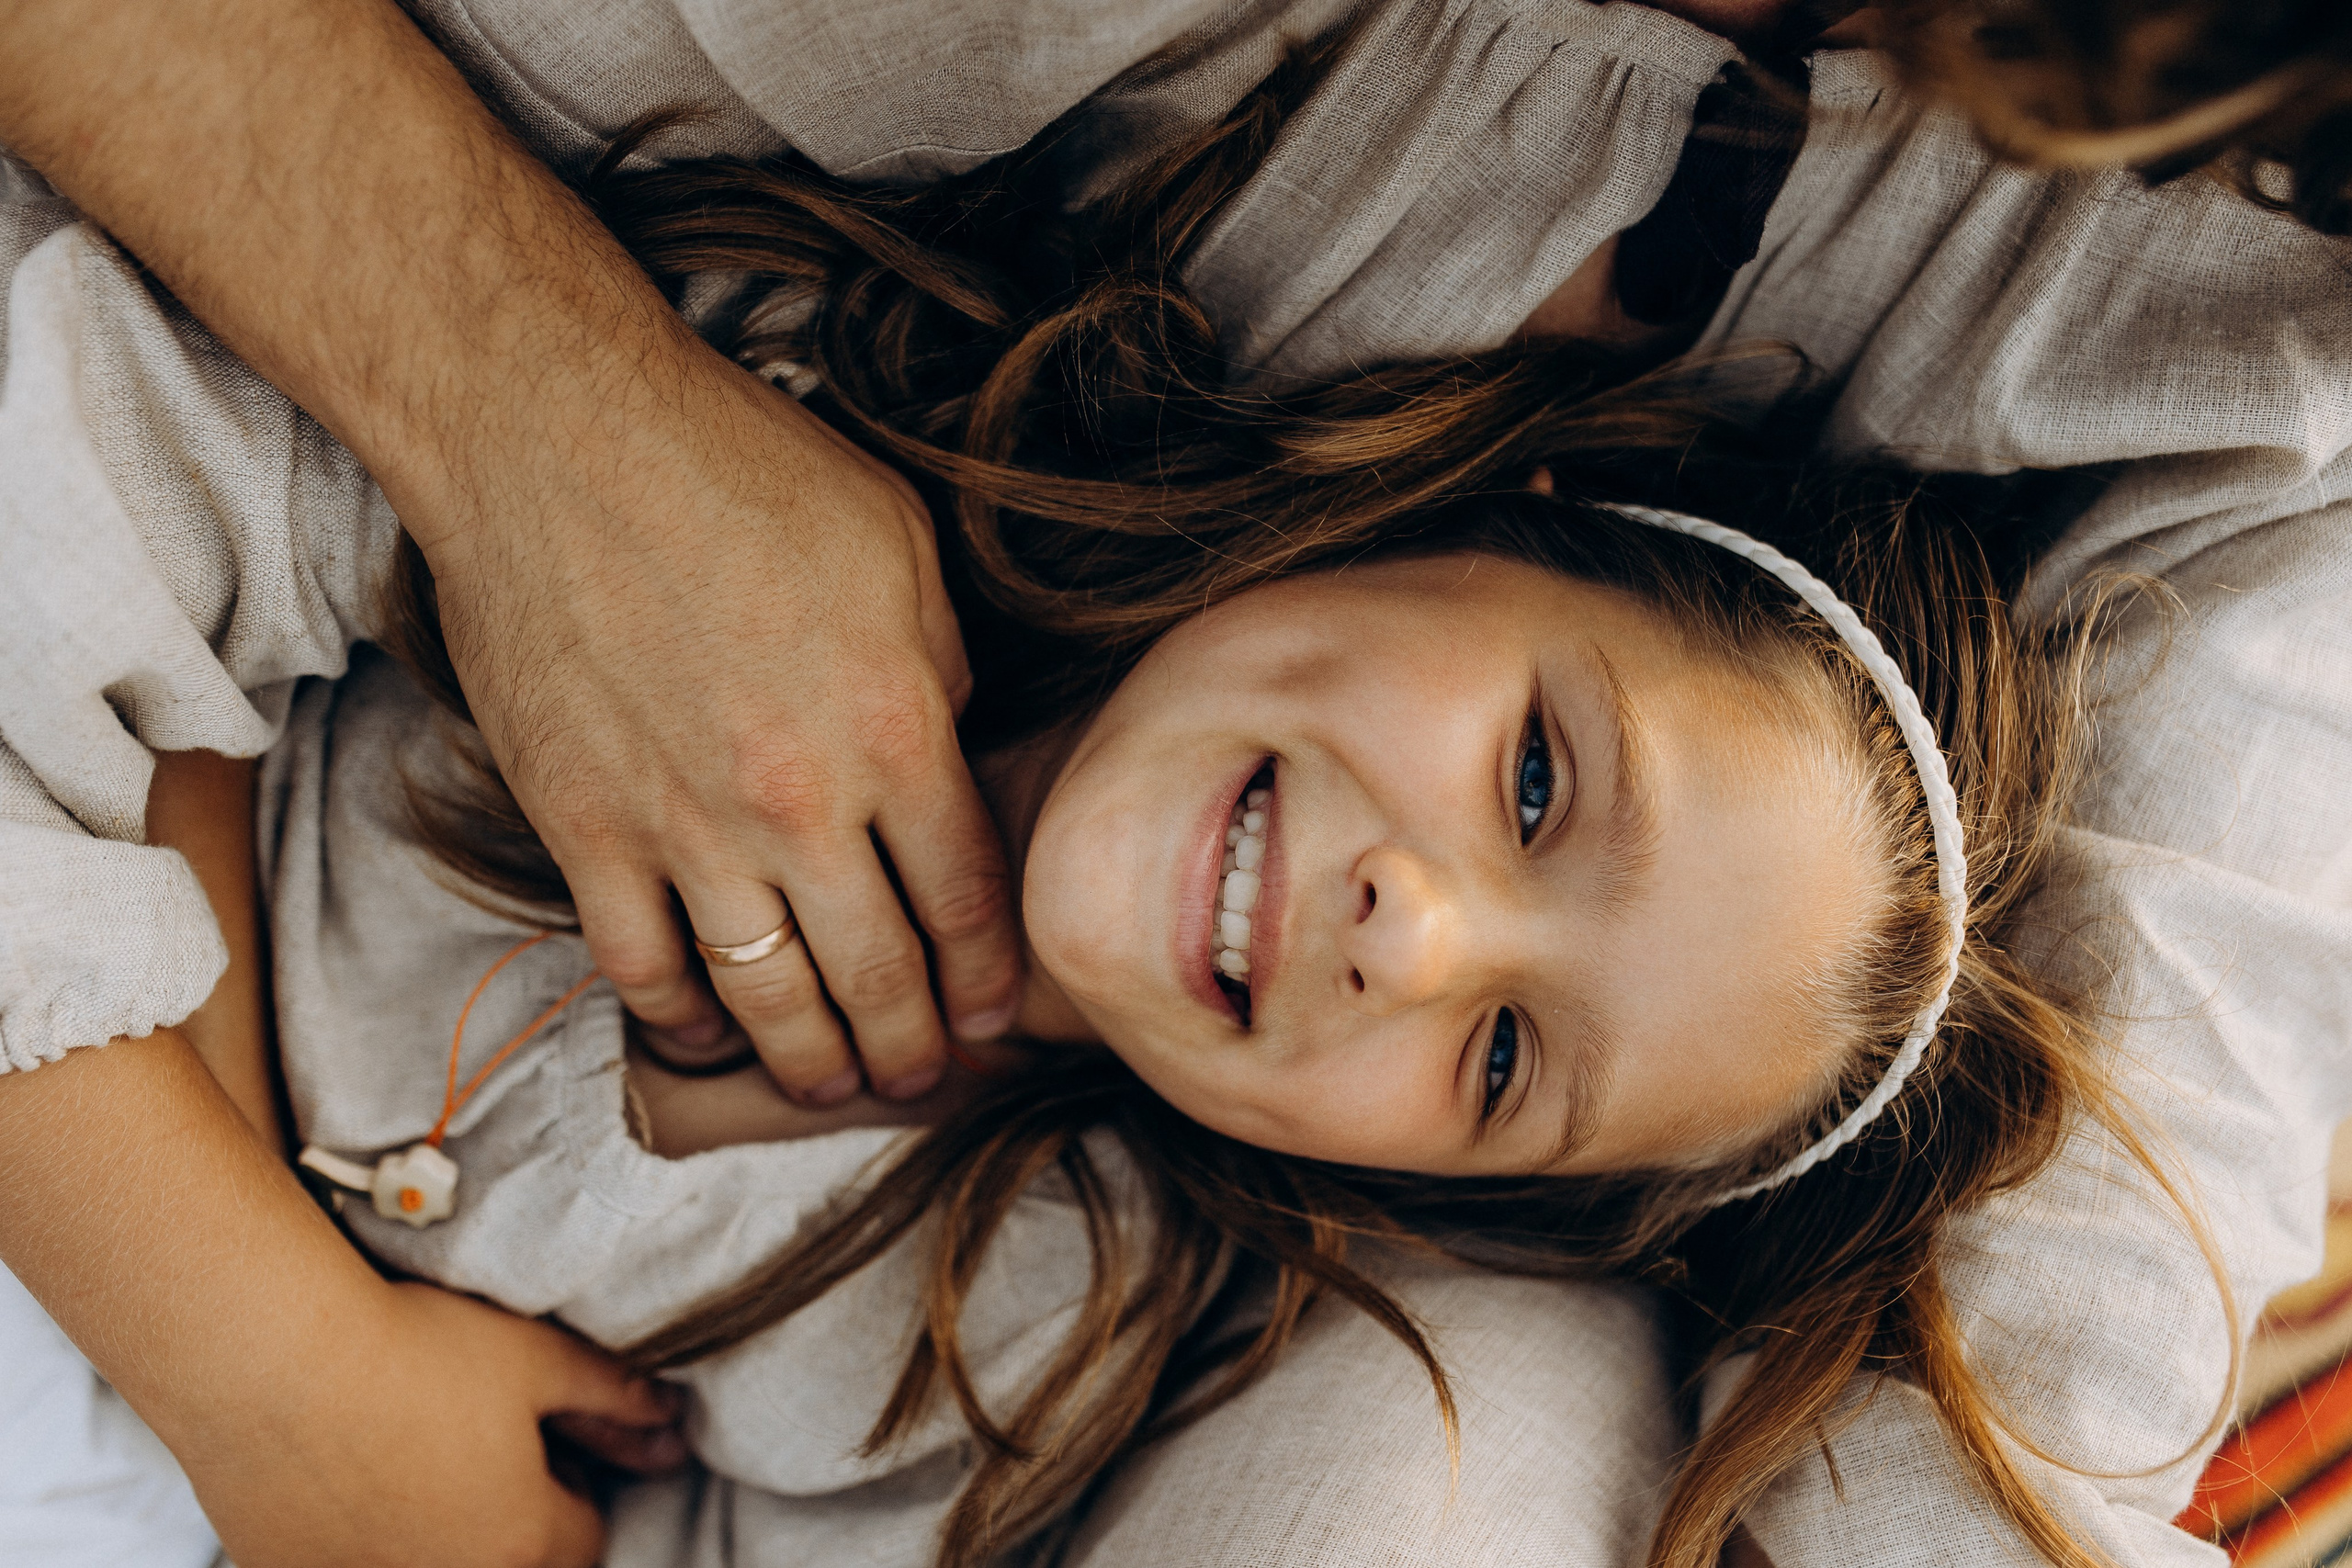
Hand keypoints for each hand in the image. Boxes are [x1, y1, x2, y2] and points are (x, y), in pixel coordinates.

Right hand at [190, 1283, 683, 1567]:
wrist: (269, 1359)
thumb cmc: (414, 1349)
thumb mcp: (536, 1357)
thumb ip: (612, 1396)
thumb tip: (672, 1424)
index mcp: (522, 1541)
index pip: (584, 1539)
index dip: (574, 1488)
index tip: (546, 1446)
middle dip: (519, 1528)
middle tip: (489, 1458)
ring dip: (442, 1539)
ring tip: (420, 1464)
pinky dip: (367, 1542)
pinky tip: (352, 1477)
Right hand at [412, 344, 1020, 1105]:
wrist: (553, 435)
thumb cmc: (740, 469)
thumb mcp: (898, 545)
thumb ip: (941, 664)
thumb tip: (952, 744)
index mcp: (895, 728)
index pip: (967, 899)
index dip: (988, 977)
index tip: (996, 1017)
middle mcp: (798, 802)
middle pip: (878, 974)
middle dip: (913, 1047)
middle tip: (926, 1077)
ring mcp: (684, 827)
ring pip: (767, 999)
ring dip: (811, 1064)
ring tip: (835, 1086)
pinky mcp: (583, 830)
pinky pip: (642, 969)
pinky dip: (682, 1023)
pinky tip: (710, 1038)